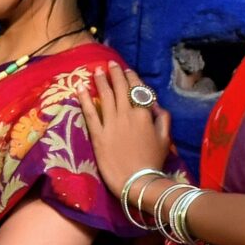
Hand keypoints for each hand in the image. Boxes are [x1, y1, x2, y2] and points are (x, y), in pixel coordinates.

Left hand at [73, 68, 173, 209]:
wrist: (137, 181)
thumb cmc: (153, 161)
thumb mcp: (165, 138)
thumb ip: (162, 119)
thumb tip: (156, 106)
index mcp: (144, 114)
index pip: (136, 89)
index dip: (131, 78)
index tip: (126, 69)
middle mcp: (126, 114)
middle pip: (119, 88)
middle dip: (115, 74)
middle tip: (109, 64)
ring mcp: (110, 124)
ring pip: (105, 96)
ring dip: (100, 81)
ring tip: (96, 70)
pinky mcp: (97, 135)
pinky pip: (90, 113)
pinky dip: (84, 99)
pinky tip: (80, 88)